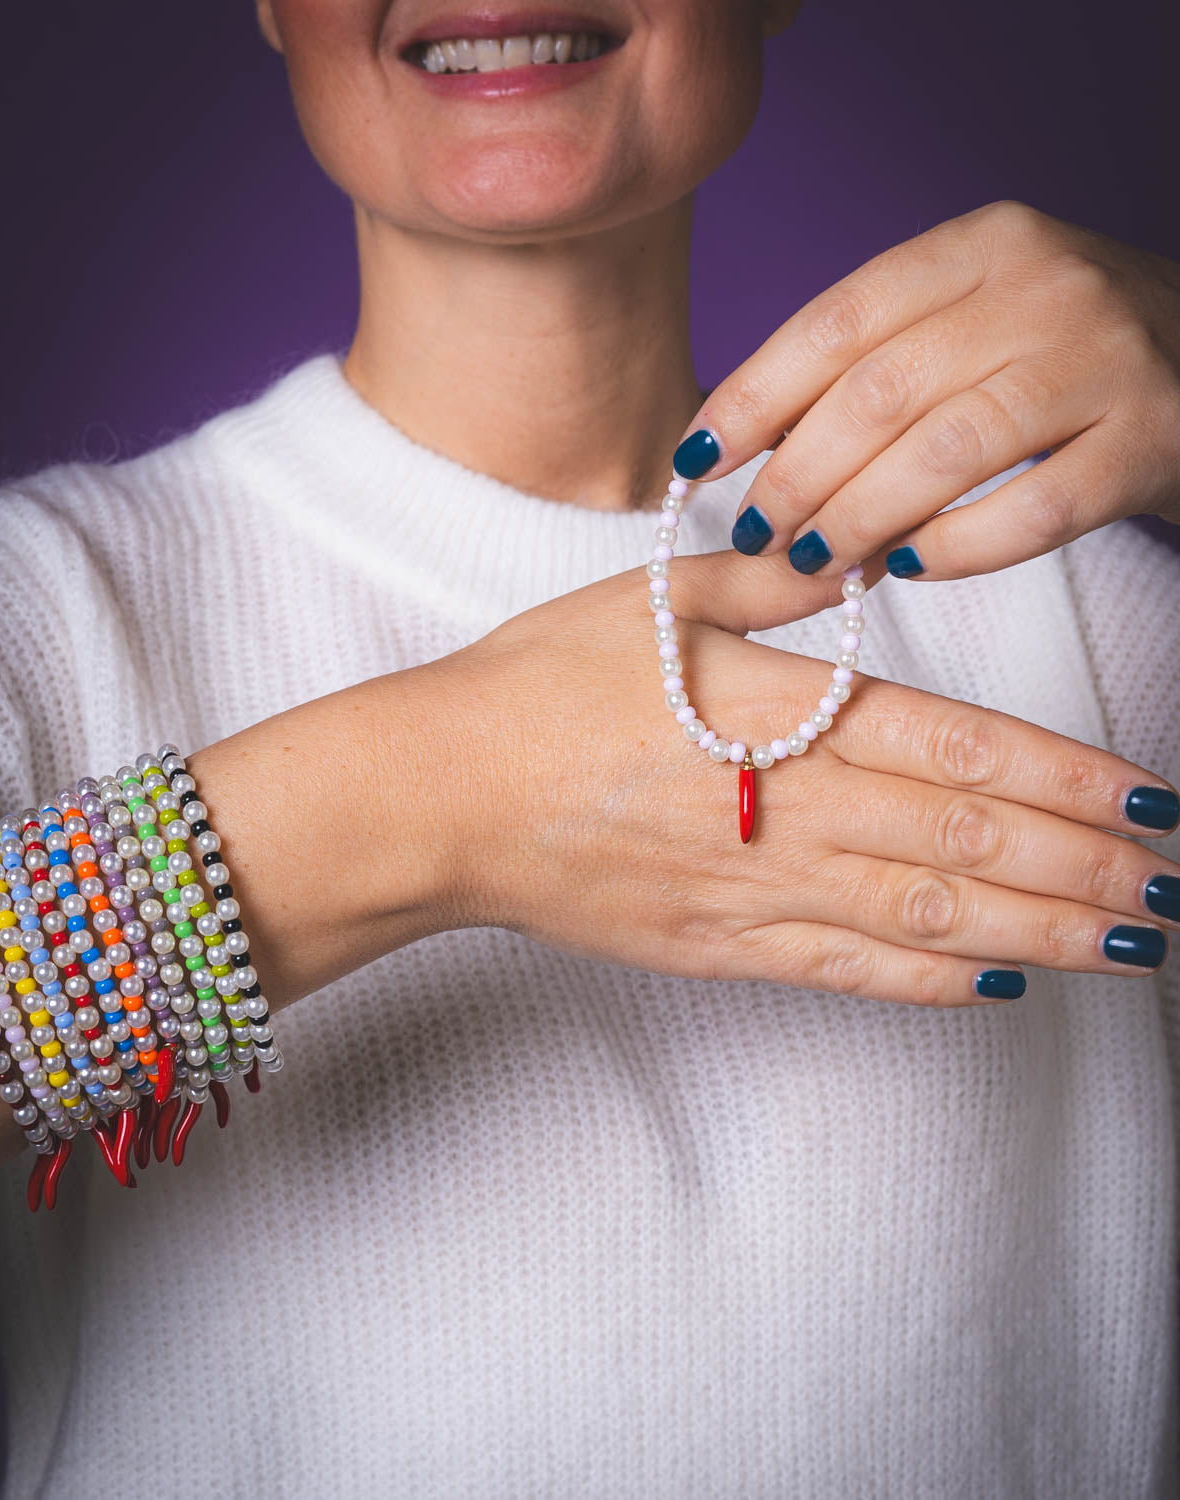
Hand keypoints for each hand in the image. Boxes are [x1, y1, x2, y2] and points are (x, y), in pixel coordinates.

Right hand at [438, 551, 1178, 1006]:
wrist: (439, 794)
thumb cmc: (536, 684)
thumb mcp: (648, 600)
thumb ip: (766, 588)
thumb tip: (857, 554)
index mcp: (775, 710)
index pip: (957, 746)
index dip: (1064, 777)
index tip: (1148, 797)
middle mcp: (781, 809)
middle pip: (965, 838)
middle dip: (1083, 864)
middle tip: (1174, 883)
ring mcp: (752, 890)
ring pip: (924, 916)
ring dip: (1037, 931)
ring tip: (1127, 944)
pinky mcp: (717, 948)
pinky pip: (843, 971)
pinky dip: (928, 981)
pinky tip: (998, 985)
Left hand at [670, 199, 1179, 579]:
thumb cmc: (1067, 356)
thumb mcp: (979, 316)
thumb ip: (881, 359)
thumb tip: (747, 440)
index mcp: (986, 244)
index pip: (838, 320)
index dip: (754, 395)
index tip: (696, 456)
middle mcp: (1046, 288)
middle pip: (880, 393)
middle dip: (795, 476)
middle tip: (755, 533)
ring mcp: (1105, 363)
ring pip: (946, 455)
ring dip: (859, 520)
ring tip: (812, 560)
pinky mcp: (1148, 443)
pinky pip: (1030, 513)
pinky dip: (955, 550)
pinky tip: (907, 568)